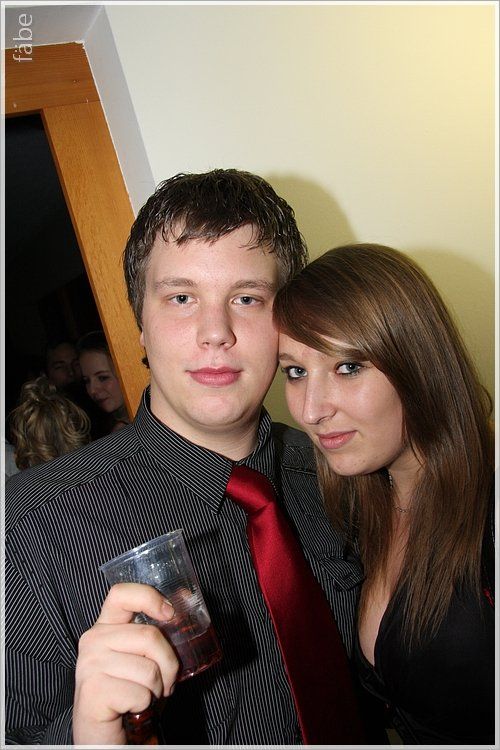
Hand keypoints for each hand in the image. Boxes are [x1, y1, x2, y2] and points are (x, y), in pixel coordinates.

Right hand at [73, 582, 177, 744]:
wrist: (102, 735)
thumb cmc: (128, 692)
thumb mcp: (144, 657)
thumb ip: (157, 631)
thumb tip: (186, 598)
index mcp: (105, 627)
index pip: (121, 594)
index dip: (148, 597)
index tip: (169, 613)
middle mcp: (93, 640)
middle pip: (149, 636)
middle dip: (169, 664)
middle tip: (164, 683)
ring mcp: (89, 665)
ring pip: (149, 669)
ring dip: (157, 690)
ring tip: (145, 696)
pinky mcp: (92, 691)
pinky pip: (140, 694)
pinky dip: (145, 706)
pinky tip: (132, 709)